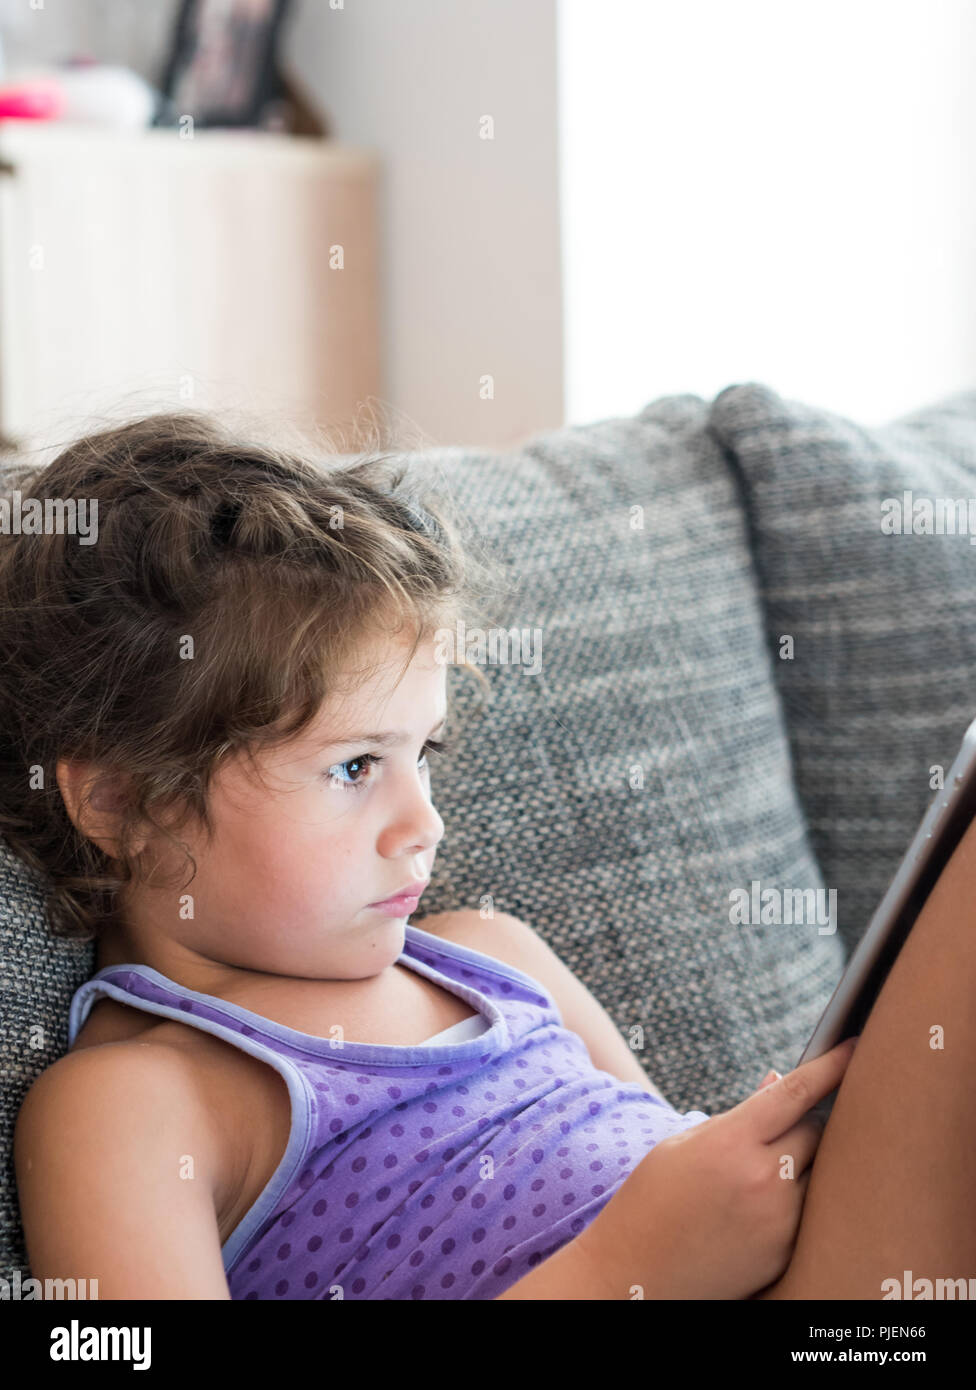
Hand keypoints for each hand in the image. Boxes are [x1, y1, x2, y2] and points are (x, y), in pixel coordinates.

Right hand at [578, 1036, 858, 1299]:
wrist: (636, 1276)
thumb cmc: (651, 1201)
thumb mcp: (682, 1145)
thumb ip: (737, 1115)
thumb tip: (778, 1083)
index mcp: (730, 1142)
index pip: (795, 1093)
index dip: (830, 1066)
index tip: (854, 1046)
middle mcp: (762, 1180)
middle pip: (816, 1131)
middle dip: (810, 1119)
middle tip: (796, 1119)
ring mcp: (779, 1221)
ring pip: (820, 1172)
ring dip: (807, 1160)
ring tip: (773, 1164)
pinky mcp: (786, 1254)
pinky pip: (810, 1211)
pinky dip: (798, 1197)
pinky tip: (764, 1201)